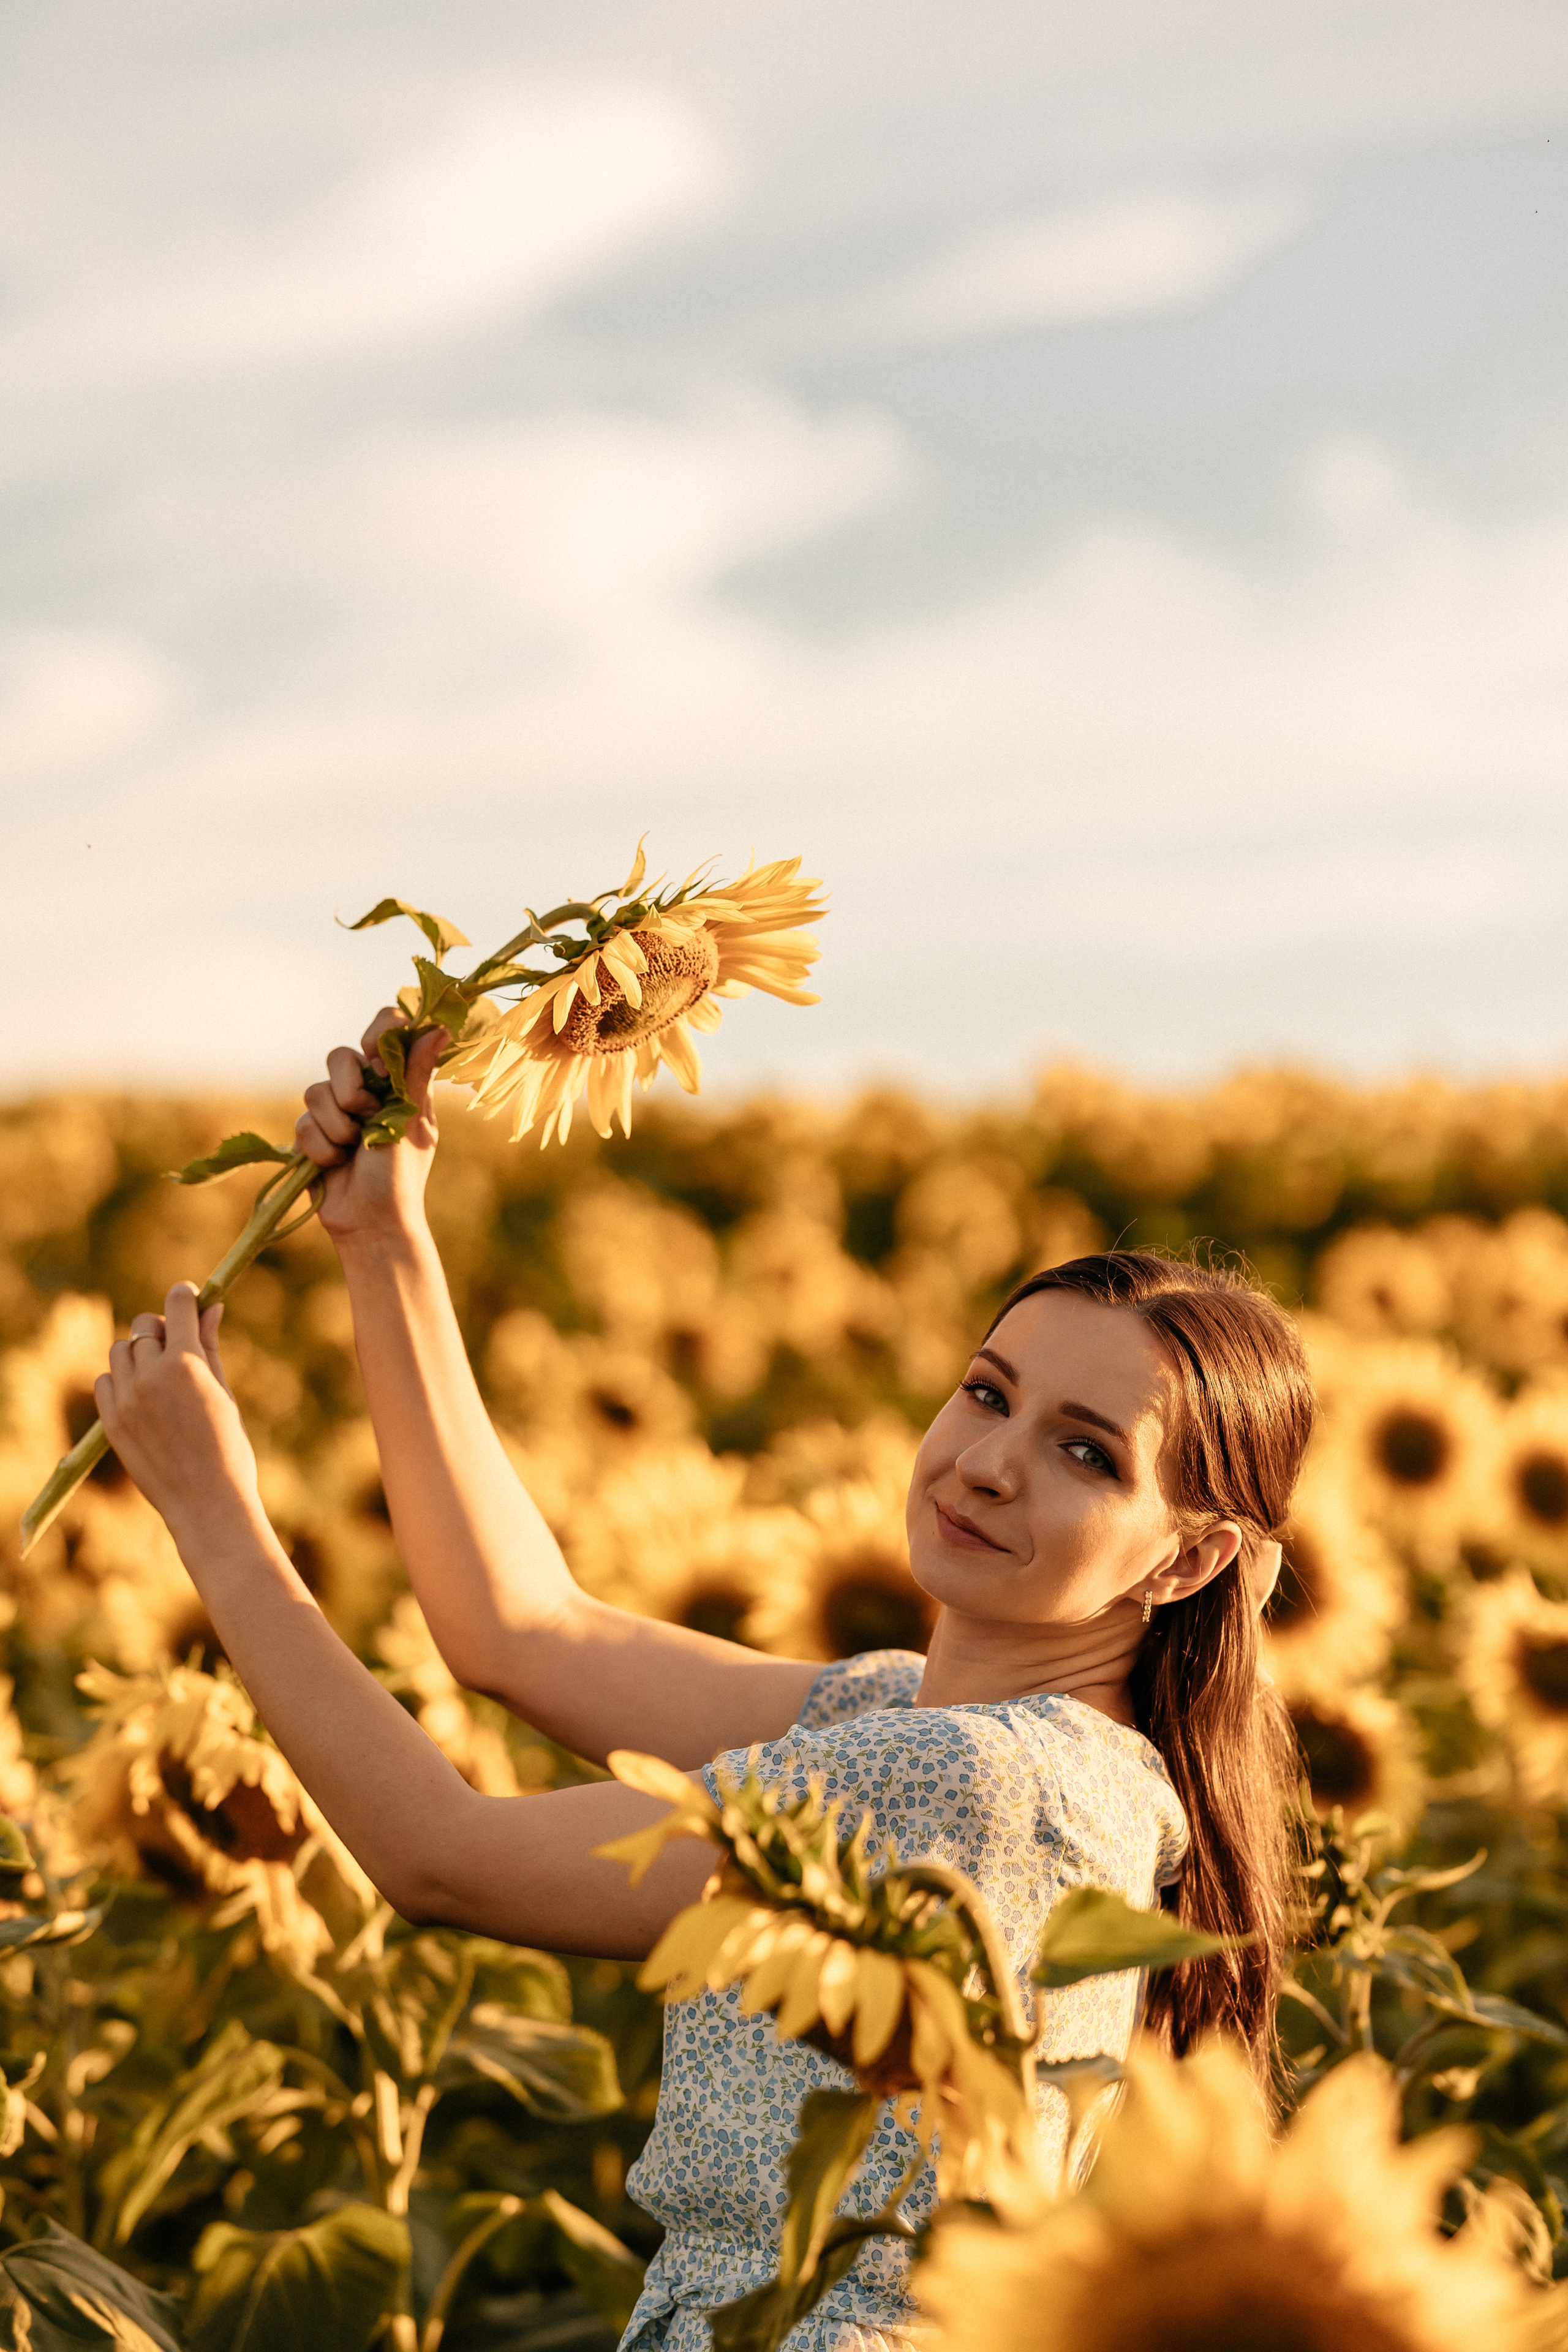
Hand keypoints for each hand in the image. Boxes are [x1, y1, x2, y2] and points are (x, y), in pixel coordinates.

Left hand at [94, 1286, 260, 1551]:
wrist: (207, 1504)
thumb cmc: (229, 1449)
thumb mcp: (224, 1393)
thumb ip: (210, 1348)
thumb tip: (212, 1308)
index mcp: (186, 1363)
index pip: (176, 1305)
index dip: (185, 1297)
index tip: (189, 1297)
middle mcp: (150, 1375)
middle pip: (144, 1326)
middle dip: (162, 1329)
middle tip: (178, 1347)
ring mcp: (126, 1399)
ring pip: (120, 1351)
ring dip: (138, 1355)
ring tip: (160, 1378)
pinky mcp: (111, 1422)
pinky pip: (105, 1382)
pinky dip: (120, 1382)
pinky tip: (142, 1399)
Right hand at [294, 1011, 447, 1247]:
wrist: (371, 1222)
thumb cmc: (401, 1176)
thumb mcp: (412, 1122)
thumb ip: (416, 1074)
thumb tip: (440, 1028)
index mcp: (398, 1083)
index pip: (386, 1029)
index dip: (378, 1035)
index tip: (380, 1062)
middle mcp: (366, 1091)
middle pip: (340, 1056)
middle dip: (351, 1091)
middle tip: (367, 1116)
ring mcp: (336, 1112)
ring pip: (316, 1089)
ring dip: (337, 1126)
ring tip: (353, 1149)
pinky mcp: (313, 1133)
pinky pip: (303, 1122)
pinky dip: (321, 1148)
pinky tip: (335, 1164)